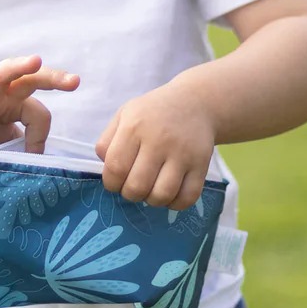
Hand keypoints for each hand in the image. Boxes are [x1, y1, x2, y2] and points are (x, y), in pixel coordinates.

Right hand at [0, 55, 79, 159]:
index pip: (38, 112)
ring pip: (3, 75)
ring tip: (35, 61)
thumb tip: (41, 157)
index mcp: (16, 101)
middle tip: (74, 81)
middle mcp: (2, 92)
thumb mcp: (4, 139)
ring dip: (19, 67)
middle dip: (53, 78)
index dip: (40, 135)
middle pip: (30, 78)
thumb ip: (22, 141)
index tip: (34, 155)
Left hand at [95, 81, 216, 209]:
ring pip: (162, 195)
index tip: (115, 182)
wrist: (194, 103)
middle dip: (130, 194)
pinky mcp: (201, 165)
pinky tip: (170, 194)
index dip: (111, 183)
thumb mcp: (124, 115)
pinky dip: (175, 204)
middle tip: (133, 186)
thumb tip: (105, 168)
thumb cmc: (153, 113)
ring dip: (152, 200)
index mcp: (134, 127)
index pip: (115, 168)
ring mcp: (182, 154)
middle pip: (137, 186)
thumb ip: (107, 141)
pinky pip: (187, 198)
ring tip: (151, 190)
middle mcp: (159, 141)